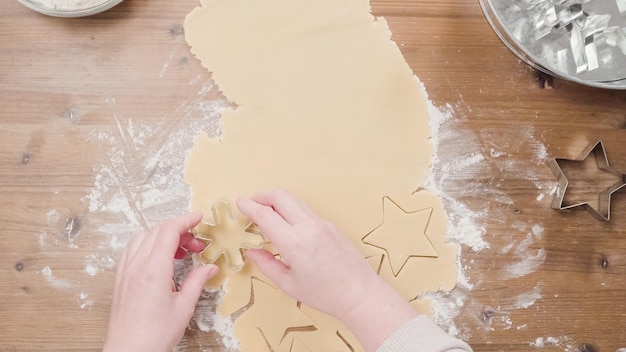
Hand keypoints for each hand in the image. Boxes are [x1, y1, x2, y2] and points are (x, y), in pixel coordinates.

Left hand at [103, 212, 218, 351]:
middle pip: (157, 231)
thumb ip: (197, 281)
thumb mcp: (184, 307)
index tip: (198, 218)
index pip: (169, 231)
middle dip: (179, 231)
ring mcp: (126, 272)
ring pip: (142, 238)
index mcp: (154, 270)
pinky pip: (132, 251)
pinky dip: (147, 246)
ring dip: (162, 237)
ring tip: (179, 252)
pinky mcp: (121, 280)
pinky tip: (159, 259)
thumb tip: (209, 268)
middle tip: (196, 244)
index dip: (186, 220)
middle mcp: (136, 266)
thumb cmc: (153, 336)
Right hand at [236, 189, 418, 350]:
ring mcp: (322, 223)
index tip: (239, 202)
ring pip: (294, 200)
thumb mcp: (289, 284)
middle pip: (280, 196)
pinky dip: (291, 210)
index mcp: (294, 243)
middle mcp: (308, 227)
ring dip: (277, 201)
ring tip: (267, 214)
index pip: (265, 214)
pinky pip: (306, 210)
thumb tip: (253, 251)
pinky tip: (287, 225)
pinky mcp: (330, 225)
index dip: (249, 206)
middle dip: (262, 196)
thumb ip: (267, 264)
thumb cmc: (325, 294)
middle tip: (251, 204)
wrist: (360, 293)